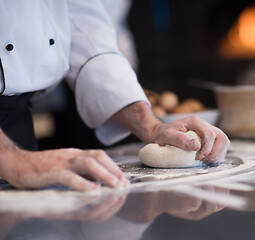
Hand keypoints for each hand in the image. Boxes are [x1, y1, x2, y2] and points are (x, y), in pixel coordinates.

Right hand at [0, 141, 126, 190]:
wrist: (17, 164)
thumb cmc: (42, 168)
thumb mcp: (65, 166)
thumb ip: (81, 172)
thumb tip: (99, 181)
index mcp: (75, 154)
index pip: (99, 155)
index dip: (113, 166)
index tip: (123, 178)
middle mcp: (71, 155)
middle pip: (97, 156)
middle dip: (113, 169)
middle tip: (123, 183)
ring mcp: (61, 162)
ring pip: (87, 163)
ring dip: (104, 175)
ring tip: (115, 186)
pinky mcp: (51, 171)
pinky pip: (69, 176)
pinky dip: (83, 183)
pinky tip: (93, 191)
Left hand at [150, 116, 229, 161]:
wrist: (162, 134)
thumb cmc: (164, 135)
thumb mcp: (168, 136)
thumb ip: (181, 140)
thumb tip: (197, 146)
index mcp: (195, 122)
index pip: (210, 134)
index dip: (207, 148)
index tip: (198, 158)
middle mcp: (204, 125)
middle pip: (222, 137)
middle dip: (216, 152)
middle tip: (203, 160)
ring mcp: (208, 132)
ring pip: (223, 142)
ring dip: (217, 155)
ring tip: (204, 161)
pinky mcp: (209, 140)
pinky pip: (220, 147)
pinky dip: (216, 156)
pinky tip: (206, 160)